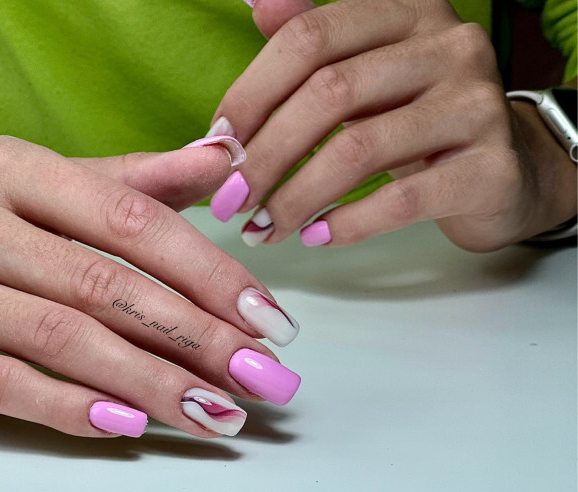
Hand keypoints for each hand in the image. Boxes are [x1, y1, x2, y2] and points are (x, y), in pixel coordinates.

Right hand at [0, 136, 299, 438]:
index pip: (135, 223)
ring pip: (63, 342)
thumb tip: (225, 159)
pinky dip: (72, 409)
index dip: (211, 276)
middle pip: (108, 287)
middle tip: (261, 380)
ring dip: (153, 384)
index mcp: (14, 171)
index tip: (270, 323)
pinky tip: (133, 426)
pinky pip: (4, 387)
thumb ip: (135, 181)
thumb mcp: (43, 185)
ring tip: (218, 414)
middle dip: (198, 340)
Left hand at [209, 0, 576, 250]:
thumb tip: (256, 1)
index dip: (252, 94)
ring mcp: (474, 105)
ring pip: (361, 149)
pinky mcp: (489, 168)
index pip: (310, 38)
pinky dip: (347, 223)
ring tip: (263, 228)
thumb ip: (317, 42)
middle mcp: (447, 46)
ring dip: (296, 198)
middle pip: (330, 94)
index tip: (218, 146)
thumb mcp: (371, 72)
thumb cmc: (420, 123)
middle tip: (230, 202)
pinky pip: (401, 199)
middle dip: (266, 156)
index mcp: (407, 12)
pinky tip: (315, 237)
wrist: (505, 170)